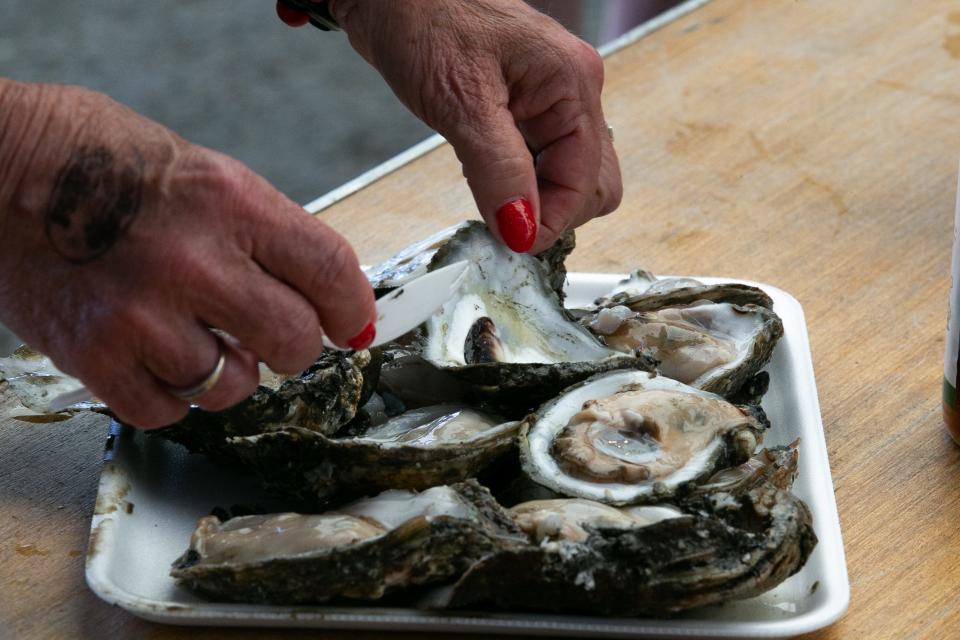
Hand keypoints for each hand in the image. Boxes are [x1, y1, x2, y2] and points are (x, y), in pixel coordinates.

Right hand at [0, 81, 376, 427]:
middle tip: (276, 337)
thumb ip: (265, 234)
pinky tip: (156, 357)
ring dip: (229, 372)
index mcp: (232, 202)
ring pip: (234, 386)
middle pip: (293, 341)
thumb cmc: (100, 162)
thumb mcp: (204, 173)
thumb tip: (322, 290)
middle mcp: (195, 260)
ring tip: (200, 338)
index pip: (330, 271)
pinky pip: (170, 411)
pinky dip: (173, 394)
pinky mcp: (95, 356)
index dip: (352, 309)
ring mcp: (143, 314)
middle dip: (295, 347)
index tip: (352, 325)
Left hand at [328, 0, 621, 252]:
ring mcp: (551, 97)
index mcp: (571, 83)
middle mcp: (572, 90)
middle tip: (503, 219)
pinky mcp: (526, 104)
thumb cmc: (422, 17)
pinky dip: (520, 179)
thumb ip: (499, 172)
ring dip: (536, 197)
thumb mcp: (461, 104)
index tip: (512, 243)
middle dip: (554, 211)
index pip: (587, 182)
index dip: (552, 221)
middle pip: (593, 182)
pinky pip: (542, 158)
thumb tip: (524, 231)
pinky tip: (486, 171)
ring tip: (489, 189)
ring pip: (569, 173)